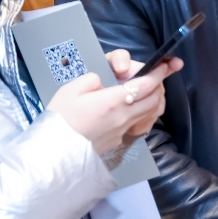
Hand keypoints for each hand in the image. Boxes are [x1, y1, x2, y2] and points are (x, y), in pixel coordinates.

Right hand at [46, 49, 182, 156]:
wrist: (52, 154)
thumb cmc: (59, 120)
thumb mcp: (71, 89)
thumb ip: (93, 79)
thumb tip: (104, 82)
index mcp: (113, 101)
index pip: (146, 85)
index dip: (159, 73)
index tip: (166, 64)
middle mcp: (123, 117)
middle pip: (154, 100)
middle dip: (159, 85)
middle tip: (156, 76)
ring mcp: (122, 131)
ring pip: (150, 114)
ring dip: (154, 100)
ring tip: (150, 90)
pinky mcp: (117, 141)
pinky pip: (139, 124)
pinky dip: (144, 113)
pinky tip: (136, 108)